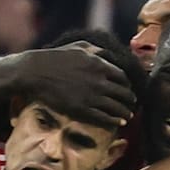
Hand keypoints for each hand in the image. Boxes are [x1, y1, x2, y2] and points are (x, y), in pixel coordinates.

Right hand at [13, 45, 134, 129]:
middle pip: (123, 93)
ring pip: (116, 107)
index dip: (128, 85)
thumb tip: (107, 52)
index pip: (122, 77)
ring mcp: (91, 96)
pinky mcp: (81, 109)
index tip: (129, 89)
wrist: (36, 73)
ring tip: (129, 116)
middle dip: (130, 100)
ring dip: (125, 112)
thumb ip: (95, 49)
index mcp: (99, 65)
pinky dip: (114, 120)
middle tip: (133, 104)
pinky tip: (119, 122)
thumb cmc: (55, 58)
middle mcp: (98, 81)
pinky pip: (104, 117)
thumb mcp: (78, 47)